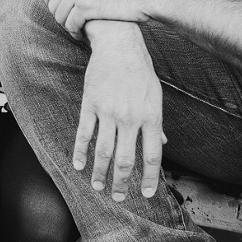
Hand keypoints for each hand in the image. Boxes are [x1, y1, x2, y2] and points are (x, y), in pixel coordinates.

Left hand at [46, 0, 152, 36]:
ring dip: (67, 26)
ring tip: (78, 30)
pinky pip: (70, 24)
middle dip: (59, 16)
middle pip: (53, 2)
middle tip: (71, 24)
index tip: (57, 8)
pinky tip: (84, 34)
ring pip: (60, 16)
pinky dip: (75, 32)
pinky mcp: (86, 7)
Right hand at [75, 24, 165, 200]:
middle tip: (118, 197)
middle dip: (122, 183)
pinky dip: (80, 152)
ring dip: (100, 173)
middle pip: (126, 159)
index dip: (149, 178)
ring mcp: (109, 111)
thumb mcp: (155, 95)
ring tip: (97, 186)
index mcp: (150, 116)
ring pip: (103, 151)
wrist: (118, 44)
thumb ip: (157, 122)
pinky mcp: (90, 103)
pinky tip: (79, 165)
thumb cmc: (140, 70)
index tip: (145, 194)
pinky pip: (84, 133)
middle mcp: (130, 117)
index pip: (152, 156)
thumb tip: (163, 144)